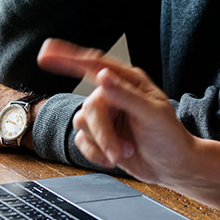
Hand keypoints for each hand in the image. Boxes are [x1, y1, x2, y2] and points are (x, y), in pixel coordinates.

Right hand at [36, 38, 196, 184]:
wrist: (172, 167)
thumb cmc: (169, 137)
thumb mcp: (152, 114)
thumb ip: (126, 95)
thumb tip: (103, 77)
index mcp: (128, 81)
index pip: (95, 64)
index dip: (68, 56)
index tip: (46, 52)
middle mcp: (113, 94)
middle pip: (90, 106)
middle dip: (103, 133)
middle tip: (120, 151)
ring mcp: (105, 115)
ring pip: (83, 124)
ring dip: (102, 144)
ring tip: (124, 152)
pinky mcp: (98, 135)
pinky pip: (81, 141)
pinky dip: (96, 154)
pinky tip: (114, 158)